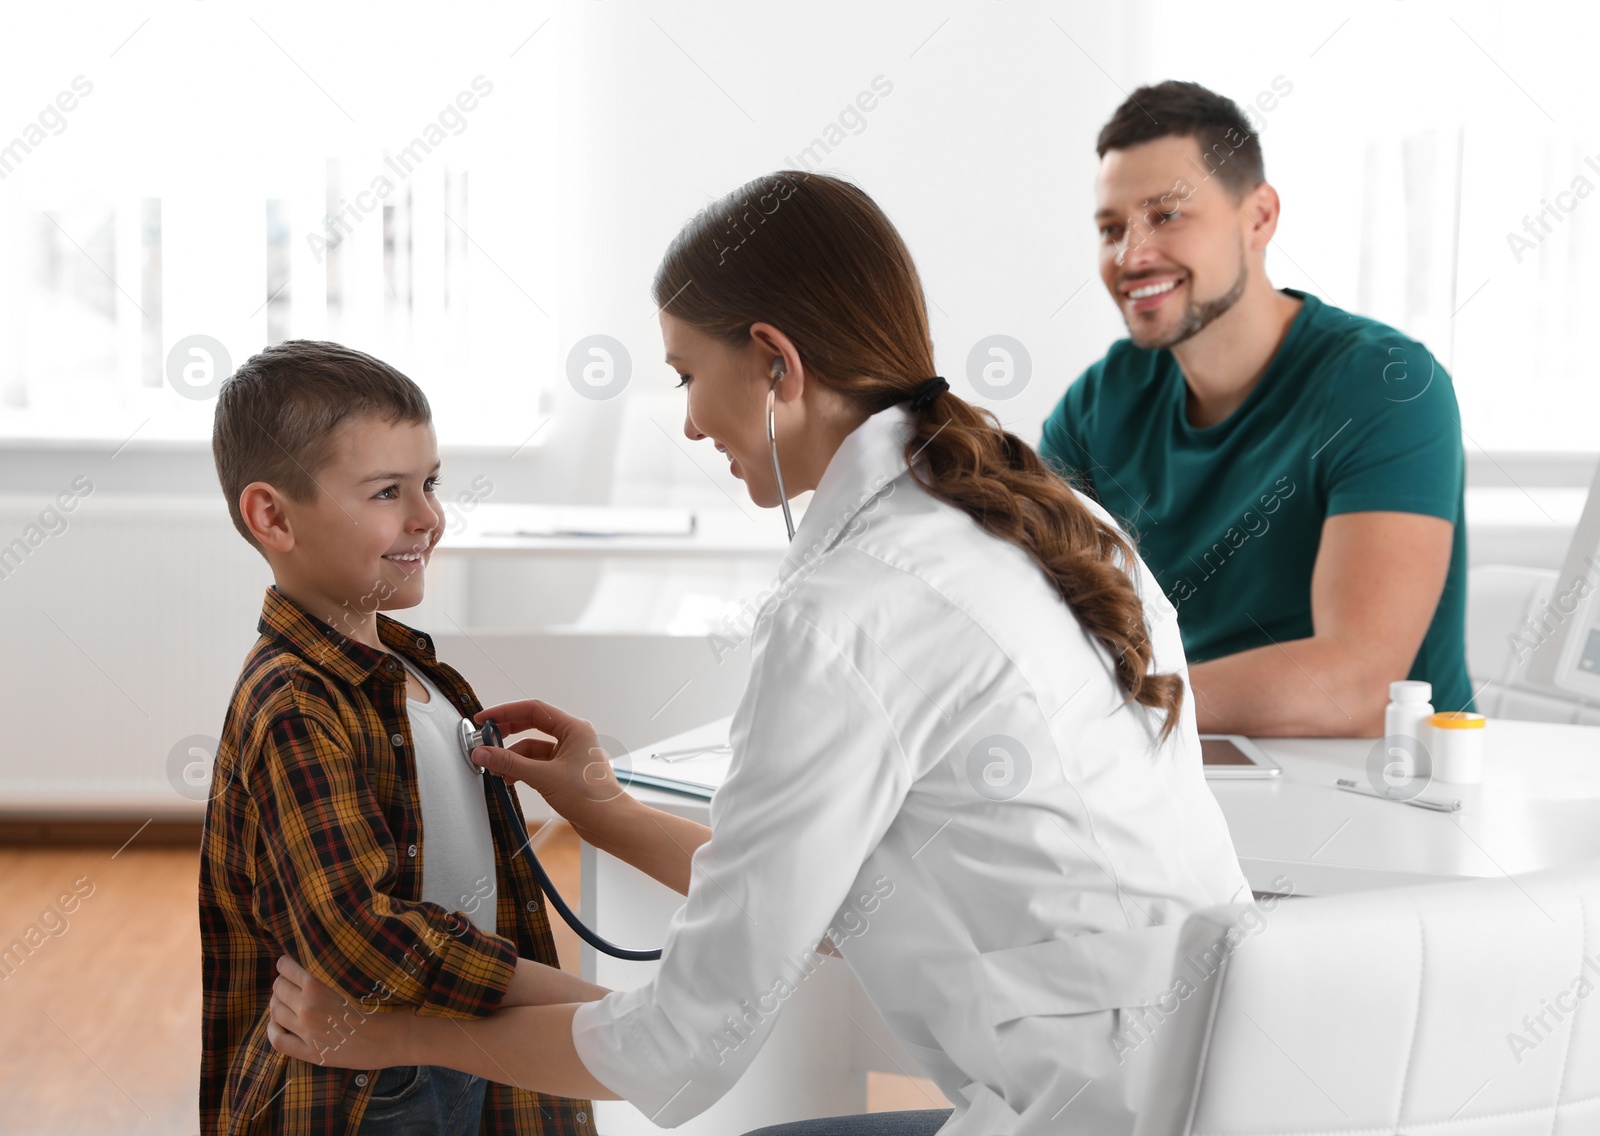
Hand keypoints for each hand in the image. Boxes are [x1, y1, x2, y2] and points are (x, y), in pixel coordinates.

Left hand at [267, 955, 417, 1069]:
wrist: (392, 1037)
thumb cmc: (381, 1004)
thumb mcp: (352, 981)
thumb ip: (329, 976)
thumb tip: (311, 968)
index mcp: (318, 987)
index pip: (288, 970)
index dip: (284, 965)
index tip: (285, 964)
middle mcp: (307, 1008)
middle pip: (279, 990)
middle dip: (280, 984)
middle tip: (286, 984)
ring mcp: (306, 1032)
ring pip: (275, 1012)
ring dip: (276, 1004)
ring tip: (282, 1002)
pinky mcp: (309, 1052)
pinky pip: (278, 1040)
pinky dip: (273, 1029)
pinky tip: (277, 1025)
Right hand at [471, 699, 627, 834]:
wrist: (608, 824)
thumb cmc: (590, 797)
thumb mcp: (544, 777)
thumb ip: (510, 763)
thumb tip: (484, 752)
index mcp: (574, 729)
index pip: (534, 710)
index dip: (506, 712)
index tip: (485, 719)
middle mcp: (573, 738)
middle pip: (532, 726)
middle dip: (507, 733)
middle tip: (485, 739)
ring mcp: (569, 755)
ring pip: (533, 748)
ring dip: (513, 757)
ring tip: (495, 768)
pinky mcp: (564, 773)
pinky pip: (537, 764)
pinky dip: (522, 769)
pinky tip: (509, 779)